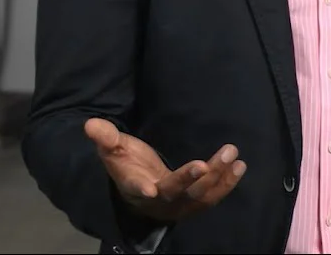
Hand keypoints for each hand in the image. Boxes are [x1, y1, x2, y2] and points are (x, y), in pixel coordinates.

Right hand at [85, 118, 246, 222]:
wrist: (142, 189)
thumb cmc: (128, 164)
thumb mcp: (114, 149)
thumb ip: (106, 138)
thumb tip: (90, 124)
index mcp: (134, 186)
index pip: (136, 189)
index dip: (141, 189)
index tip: (148, 189)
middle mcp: (158, 201)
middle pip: (176, 193)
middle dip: (190, 179)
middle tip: (207, 163)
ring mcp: (179, 205)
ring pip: (199, 196)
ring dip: (217, 178)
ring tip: (232, 155)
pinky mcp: (195, 204)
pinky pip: (213, 197)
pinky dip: (227, 183)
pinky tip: (240, 166)